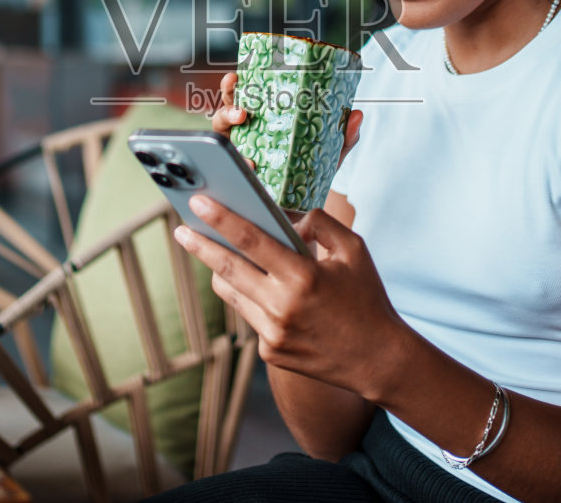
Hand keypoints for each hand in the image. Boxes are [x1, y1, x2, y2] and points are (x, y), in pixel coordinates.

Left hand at [174, 194, 407, 396]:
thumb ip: (321, 224)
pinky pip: (249, 315)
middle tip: (181, 228)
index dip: (221, 218)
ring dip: (220, 270)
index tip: (198, 202)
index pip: (252, 240)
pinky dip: (251, 296)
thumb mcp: (354, 251)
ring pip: (232, 292)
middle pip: (228, 268)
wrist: (378, 359)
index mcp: (304, 277)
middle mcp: (283, 307)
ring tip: (212, 252)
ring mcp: (273, 333)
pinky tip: (260, 288)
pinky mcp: (270, 352)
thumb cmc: (368, 299)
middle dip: (200, 245)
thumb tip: (288, 216)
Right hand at [210, 71, 363, 167]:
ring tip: (241, 119)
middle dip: (228, 97)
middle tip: (238, 97)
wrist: (302, 215)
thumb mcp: (328, 155)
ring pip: (221, 134)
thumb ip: (343, 137)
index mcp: (263, 120)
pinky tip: (250, 163)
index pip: (248, 95)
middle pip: (227, 107)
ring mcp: (238, 155)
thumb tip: (356, 114)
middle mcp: (245, 134)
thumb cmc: (309, 177)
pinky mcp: (237, 177)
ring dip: (226, 120)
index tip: (237, 76)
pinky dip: (239, 163)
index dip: (237, 84)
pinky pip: (230, 167)